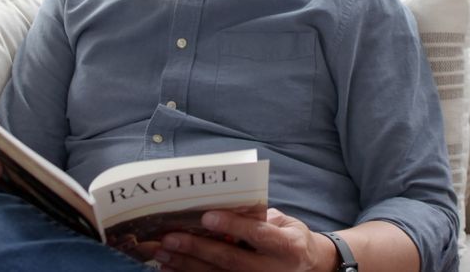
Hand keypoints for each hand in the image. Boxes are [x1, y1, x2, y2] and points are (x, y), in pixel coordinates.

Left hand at [151, 208, 336, 271]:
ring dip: (185, 265)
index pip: (257, 235)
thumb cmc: (290, 238)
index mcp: (287, 247)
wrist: (307, 268)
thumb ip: (257, 217)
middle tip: (170, 238)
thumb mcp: (284, 223)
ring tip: (162, 252)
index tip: (206, 217)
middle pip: (230, 260)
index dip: (232, 226)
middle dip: (197, 249)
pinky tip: (169, 268)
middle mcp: (272, 271)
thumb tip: (222, 205)